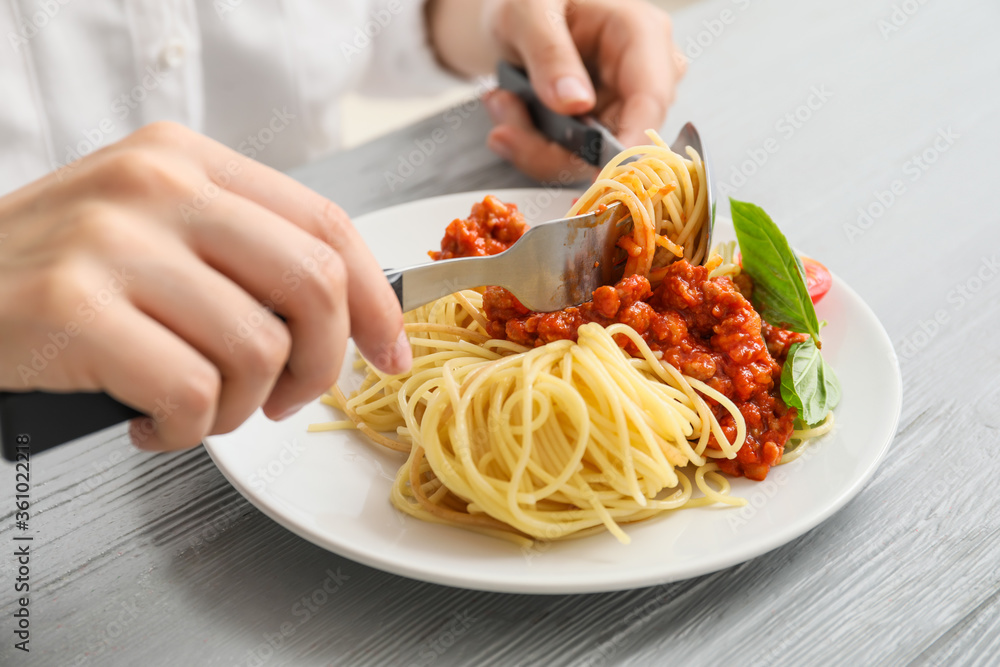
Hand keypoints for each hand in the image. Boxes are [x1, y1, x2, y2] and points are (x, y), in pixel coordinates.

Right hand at [0, 122, 409, 450]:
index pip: (326, 224)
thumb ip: (241, 251)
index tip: (388, 350)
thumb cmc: (57, 275)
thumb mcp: (153, 228)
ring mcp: (113, 242)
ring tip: (200, 409)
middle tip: (288, 398)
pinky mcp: (75, 308)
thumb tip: (344, 314)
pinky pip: (193, 393)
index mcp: (187, 159)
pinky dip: (186, 430)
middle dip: (322, 364)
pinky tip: (151, 422)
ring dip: (243, 408)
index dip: (375, 299)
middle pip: (313, 284)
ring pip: (258, 350)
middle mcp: (157, 186)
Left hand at [427, 0, 686, 180]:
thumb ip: (549, 53)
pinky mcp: (603, 128)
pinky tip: (509, 112)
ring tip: (500, 104)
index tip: (597, 178)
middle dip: (553, 146)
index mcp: (643, 34)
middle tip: (502, 127)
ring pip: (590, 159)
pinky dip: (534, 145)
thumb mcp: (529, 11)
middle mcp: (646, 75)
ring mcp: (626, 105)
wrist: (523, 12)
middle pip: (617, 142)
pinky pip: (571, 158)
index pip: (651, 100)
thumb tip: (575, 104)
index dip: (629, 145)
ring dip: (535, 145)